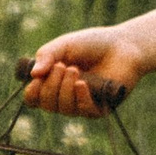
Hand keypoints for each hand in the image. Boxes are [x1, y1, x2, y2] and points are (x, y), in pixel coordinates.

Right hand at [23, 27, 143, 115]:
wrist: (123, 45)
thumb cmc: (92, 44)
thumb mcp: (65, 45)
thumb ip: (47, 55)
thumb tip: (32, 74)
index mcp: (53, 82)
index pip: (34, 98)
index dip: (32, 92)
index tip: (36, 78)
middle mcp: (65, 96)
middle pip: (46, 104)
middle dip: (50, 85)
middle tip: (63, 67)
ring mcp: (81, 103)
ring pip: (63, 108)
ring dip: (65, 89)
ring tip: (74, 69)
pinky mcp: (99, 108)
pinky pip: (83, 110)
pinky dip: (80, 97)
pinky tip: (82, 84)